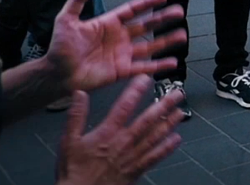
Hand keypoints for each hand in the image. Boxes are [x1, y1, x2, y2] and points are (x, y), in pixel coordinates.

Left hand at [45, 0, 186, 92]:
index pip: (133, 10)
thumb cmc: (60, 47)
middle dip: (163, 19)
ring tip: (182, 35)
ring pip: (150, 46)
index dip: (148, 3)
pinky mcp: (122, 71)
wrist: (57, 73)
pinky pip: (144, 67)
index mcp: (109, 23)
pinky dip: (158, 65)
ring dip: (166, 41)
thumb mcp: (66, 19)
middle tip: (179, 12)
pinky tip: (173, 62)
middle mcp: (119, 37)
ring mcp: (122, 55)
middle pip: (146, 25)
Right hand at [56, 76, 184, 184]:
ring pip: (154, 137)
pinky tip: (176, 139)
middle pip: (147, 120)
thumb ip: (76, 116)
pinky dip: (166, 148)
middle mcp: (123, 143)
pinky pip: (154, 157)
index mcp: (107, 133)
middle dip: (164, 105)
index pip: (123, 107)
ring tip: (181, 112)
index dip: (135, 91)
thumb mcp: (69, 140)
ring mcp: (131, 156)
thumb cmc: (74, 170)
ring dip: (169, 124)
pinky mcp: (136, 170)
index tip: (146, 79)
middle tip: (177, 94)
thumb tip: (79, 94)